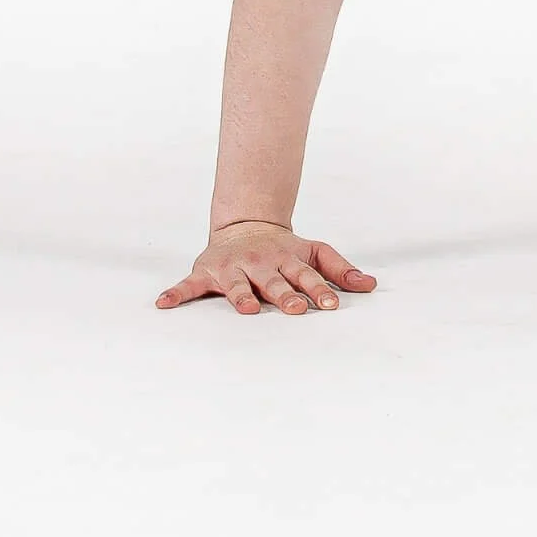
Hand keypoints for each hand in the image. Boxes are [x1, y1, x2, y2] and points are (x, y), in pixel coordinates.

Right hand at [155, 221, 377, 316]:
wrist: (245, 226)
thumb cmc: (284, 249)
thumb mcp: (314, 252)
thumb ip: (341, 269)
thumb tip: (372, 285)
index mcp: (288, 260)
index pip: (306, 277)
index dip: (319, 290)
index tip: (331, 305)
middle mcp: (261, 263)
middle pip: (275, 282)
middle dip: (284, 295)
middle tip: (295, 309)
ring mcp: (233, 268)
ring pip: (238, 284)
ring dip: (241, 296)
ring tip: (245, 310)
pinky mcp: (208, 272)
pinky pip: (189, 285)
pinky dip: (176, 293)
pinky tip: (164, 303)